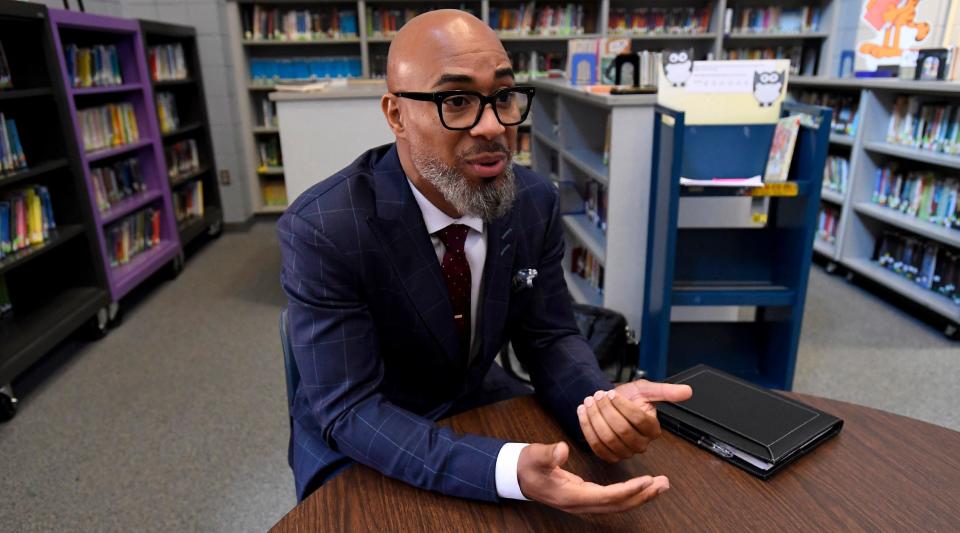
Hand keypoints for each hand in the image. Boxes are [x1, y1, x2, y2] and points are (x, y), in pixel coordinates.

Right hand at [517, 441, 668, 513]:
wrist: (515, 475)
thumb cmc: (526, 466)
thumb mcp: (534, 456)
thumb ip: (547, 454)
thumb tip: (562, 449)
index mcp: (571, 496)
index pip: (606, 497)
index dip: (628, 490)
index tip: (646, 480)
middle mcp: (580, 504)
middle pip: (617, 506)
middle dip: (642, 496)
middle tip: (663, 484)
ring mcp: (583, 502)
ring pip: (617, 505)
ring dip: (639, 496)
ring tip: (659, 485)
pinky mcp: (585, 497)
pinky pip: (612, 500)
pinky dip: (629, 494)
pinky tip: (641, 487)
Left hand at [576, 380, 692, 462]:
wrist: (609, 403)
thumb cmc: (629, 397)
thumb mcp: (645, 389)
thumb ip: (665, 391)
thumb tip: (688, 391)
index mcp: (653, 429)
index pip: (638, 420)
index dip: (622, 406)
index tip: (611, 393)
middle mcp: (641, 445)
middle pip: (621, 430)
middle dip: (606, 411)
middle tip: (597, 395)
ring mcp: (624, 453)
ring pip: (607, 438)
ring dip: (594, 417)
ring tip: (589, 401)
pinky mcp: (608, 457)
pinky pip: (596, 446)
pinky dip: (586, 427)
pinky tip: (582, 412)